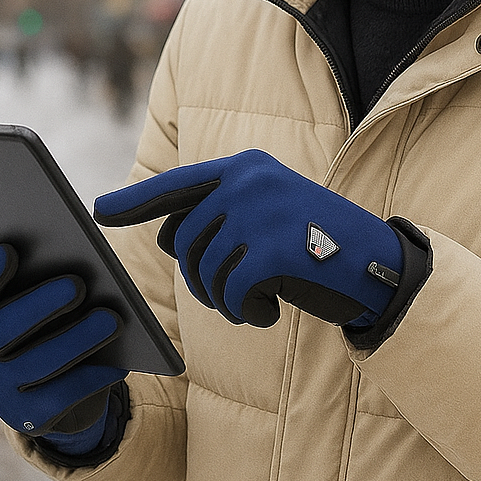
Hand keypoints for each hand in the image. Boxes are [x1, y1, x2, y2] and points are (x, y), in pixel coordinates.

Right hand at [0, 243, 126, 439]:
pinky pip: (63, 396)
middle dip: (41, 305)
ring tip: (113, 319)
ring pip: (41, 363)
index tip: (10, 250)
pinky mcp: (28, 417)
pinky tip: (120, 362)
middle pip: (6, 329)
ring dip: (78, 340)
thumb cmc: (29, 322)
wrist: (44, 388)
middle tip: (78, 284)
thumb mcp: (9, 297)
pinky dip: (93, 377)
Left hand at [93, 150, 403, 328]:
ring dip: (224, 299)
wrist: (380, 263)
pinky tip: (269, 313)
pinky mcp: (274, 249)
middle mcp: (249, 181)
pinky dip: (244, 313)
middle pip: (186, 240)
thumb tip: (166, 236)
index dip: (136, 201)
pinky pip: (230, 293)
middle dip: (200, 278)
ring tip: (257, 301)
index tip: (100, 212)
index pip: (178, 184)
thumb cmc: (321, 242)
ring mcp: (261, 212)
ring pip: (205, 270)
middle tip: (233, 295)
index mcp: (247, 166)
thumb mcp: (272, 212)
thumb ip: (225, 213)